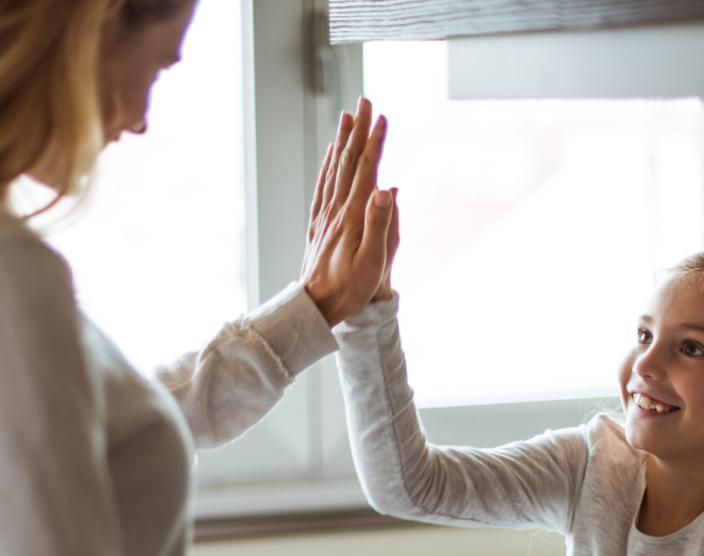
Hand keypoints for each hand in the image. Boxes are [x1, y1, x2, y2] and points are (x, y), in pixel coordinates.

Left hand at [301, 97, 394, 325]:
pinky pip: (323, 186)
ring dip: (341, 140)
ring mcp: (325, 215)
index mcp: (353, 215)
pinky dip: (327, 165)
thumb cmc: (349, 289)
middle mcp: (336, 209)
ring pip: (333, 168)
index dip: (374, 141)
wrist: (315, 307)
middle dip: (358, 129)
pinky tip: (329, 155)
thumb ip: (380, 224)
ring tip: (346, 116)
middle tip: (364, 100)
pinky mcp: (318, 224)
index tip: (382, 117)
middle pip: (348, 160)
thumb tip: (388, 188)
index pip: (365, 168)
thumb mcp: (373, 262)